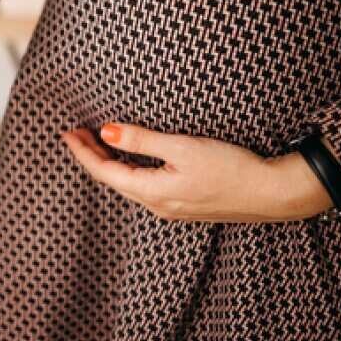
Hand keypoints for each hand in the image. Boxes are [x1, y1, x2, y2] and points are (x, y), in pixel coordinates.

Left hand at [62, 124, 333, 221]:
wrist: (275, 193)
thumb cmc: (232, 168)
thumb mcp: (183, 148)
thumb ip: (142, 141)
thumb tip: (105, 133)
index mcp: (152, 192)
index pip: (104, 172)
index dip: (82, 152)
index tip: (66, 133)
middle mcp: (158, 205)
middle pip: (113, 180)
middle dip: (91, 156)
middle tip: (75, 133)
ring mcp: (173, 207)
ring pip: (128, 184)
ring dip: (110, 163)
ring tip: (96, 142)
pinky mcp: (187, 204)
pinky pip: (145, 188)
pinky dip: (130, 170)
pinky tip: (130, 160)